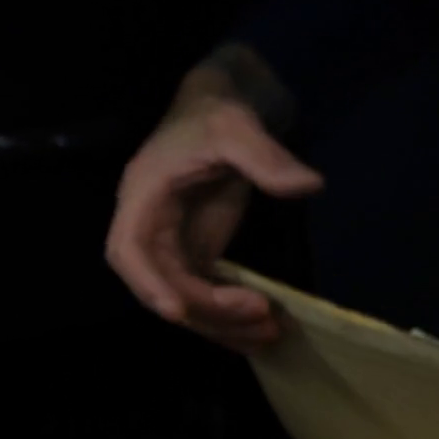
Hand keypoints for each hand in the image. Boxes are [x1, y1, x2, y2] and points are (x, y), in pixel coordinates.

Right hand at [105, 50, 320, 351]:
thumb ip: (267, 158)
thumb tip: (309, 185)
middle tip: (263, 319)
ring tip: (272, 333)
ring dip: (222, 323)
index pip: (129, 250)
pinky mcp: (196, 252)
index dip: (149, 284)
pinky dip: (229, 315)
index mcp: (143, 196)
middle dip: (206, 312)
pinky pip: (205, 294)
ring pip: (185, 299)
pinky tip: (264, 327)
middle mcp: (149, 227)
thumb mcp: (239, 126)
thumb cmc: (218, 110)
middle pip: (161, 286)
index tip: (179, 312)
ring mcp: (173, 244)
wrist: (224, 105)